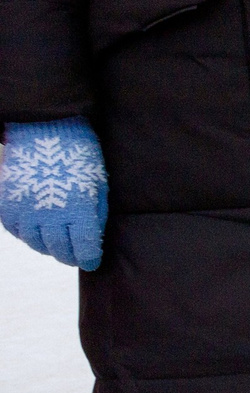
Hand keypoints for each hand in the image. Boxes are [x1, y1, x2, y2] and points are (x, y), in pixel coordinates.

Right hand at [1, 118, 107, 269]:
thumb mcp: (98, 186)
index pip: (84, 250)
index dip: (89, 259)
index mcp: (78, 213)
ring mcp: (26, 211)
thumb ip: (95, 215)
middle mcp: (50, 217)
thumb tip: (92, 238)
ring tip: (55, 243)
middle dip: (70, 256)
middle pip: (59, 251)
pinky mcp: (8, 204)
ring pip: (35, 243)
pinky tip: (35, 230)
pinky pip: (15, 230)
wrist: (46, 131)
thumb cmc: (79, 157)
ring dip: (47, 247)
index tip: (92, 260)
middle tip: (74, 256)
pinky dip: (26, 234)